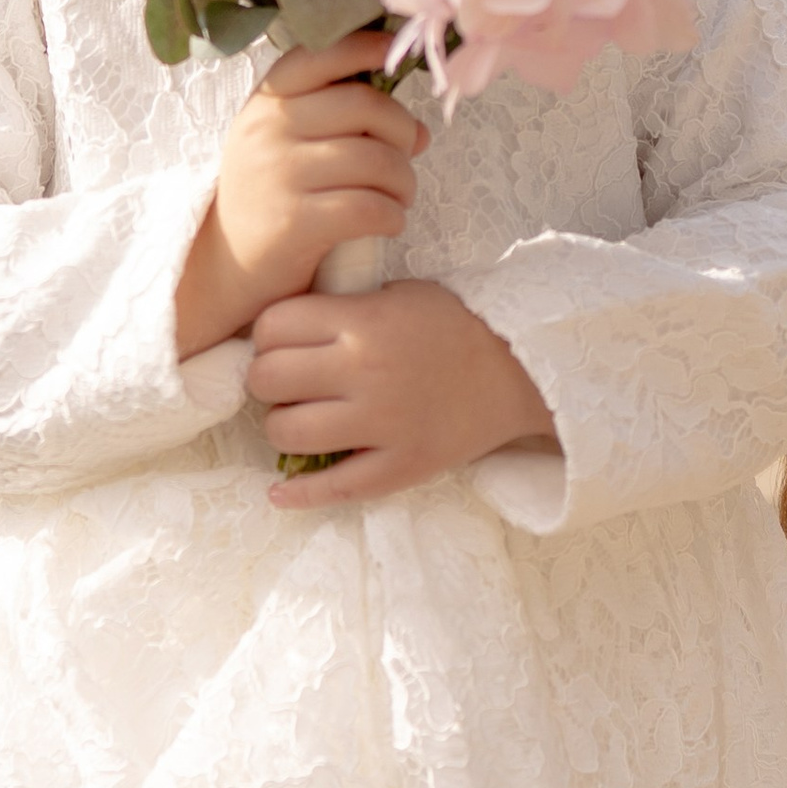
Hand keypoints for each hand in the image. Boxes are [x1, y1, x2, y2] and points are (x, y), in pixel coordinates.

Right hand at [173, 33, 427, 357]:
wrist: (226, 267)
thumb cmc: (271, 196)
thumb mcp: (285, 142)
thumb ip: (339, 120)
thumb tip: (421, 132)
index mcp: (266, 101)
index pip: (321, 54)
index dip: (365, 47)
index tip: (393, 54)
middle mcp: (267, 129)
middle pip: (366, 105)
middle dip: (403, 132)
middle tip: (407, 157)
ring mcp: (277, 174)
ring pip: (376, 159)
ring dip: (404, 182)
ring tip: (398, 196)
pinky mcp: (293, 222)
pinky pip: (368, 207)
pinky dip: (392, 216)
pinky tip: (388, 222)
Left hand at [249, 278, 555, 505]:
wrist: (520, 370)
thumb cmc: (453, 325)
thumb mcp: (396, 294)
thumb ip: (341, 307)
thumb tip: (278, 330)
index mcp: (362, 322)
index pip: (272, 326)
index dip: (266, 335)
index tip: (278, 343)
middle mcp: (364, 371)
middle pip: (268, 379)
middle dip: (266, 381)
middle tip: (284, 384)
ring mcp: (382, 424)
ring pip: (287, 434)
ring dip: (282, 427)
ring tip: (301, 420)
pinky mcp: (400, 466)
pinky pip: (335, 487)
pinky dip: (298, 493)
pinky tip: (279, 491)